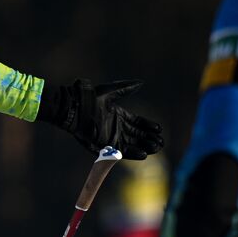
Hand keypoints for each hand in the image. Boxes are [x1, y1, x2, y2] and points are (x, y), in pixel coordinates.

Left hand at [37, 79, 162, 159]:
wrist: (76, 108)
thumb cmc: (91, 99)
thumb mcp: (111, 92)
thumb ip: (126, 88)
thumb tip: (141, 82)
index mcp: (119, 115)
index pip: (138, 123)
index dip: (148, 126)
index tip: (159, 128)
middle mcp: (116, 127)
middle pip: (137, 135)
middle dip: (150, 138)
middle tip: (161, 141)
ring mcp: (111, 137)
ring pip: (132, 144)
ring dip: (144, 146)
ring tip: (156, 147)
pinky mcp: (105, 145)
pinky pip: (122, 151)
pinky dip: (133, 153)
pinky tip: (144, 154)